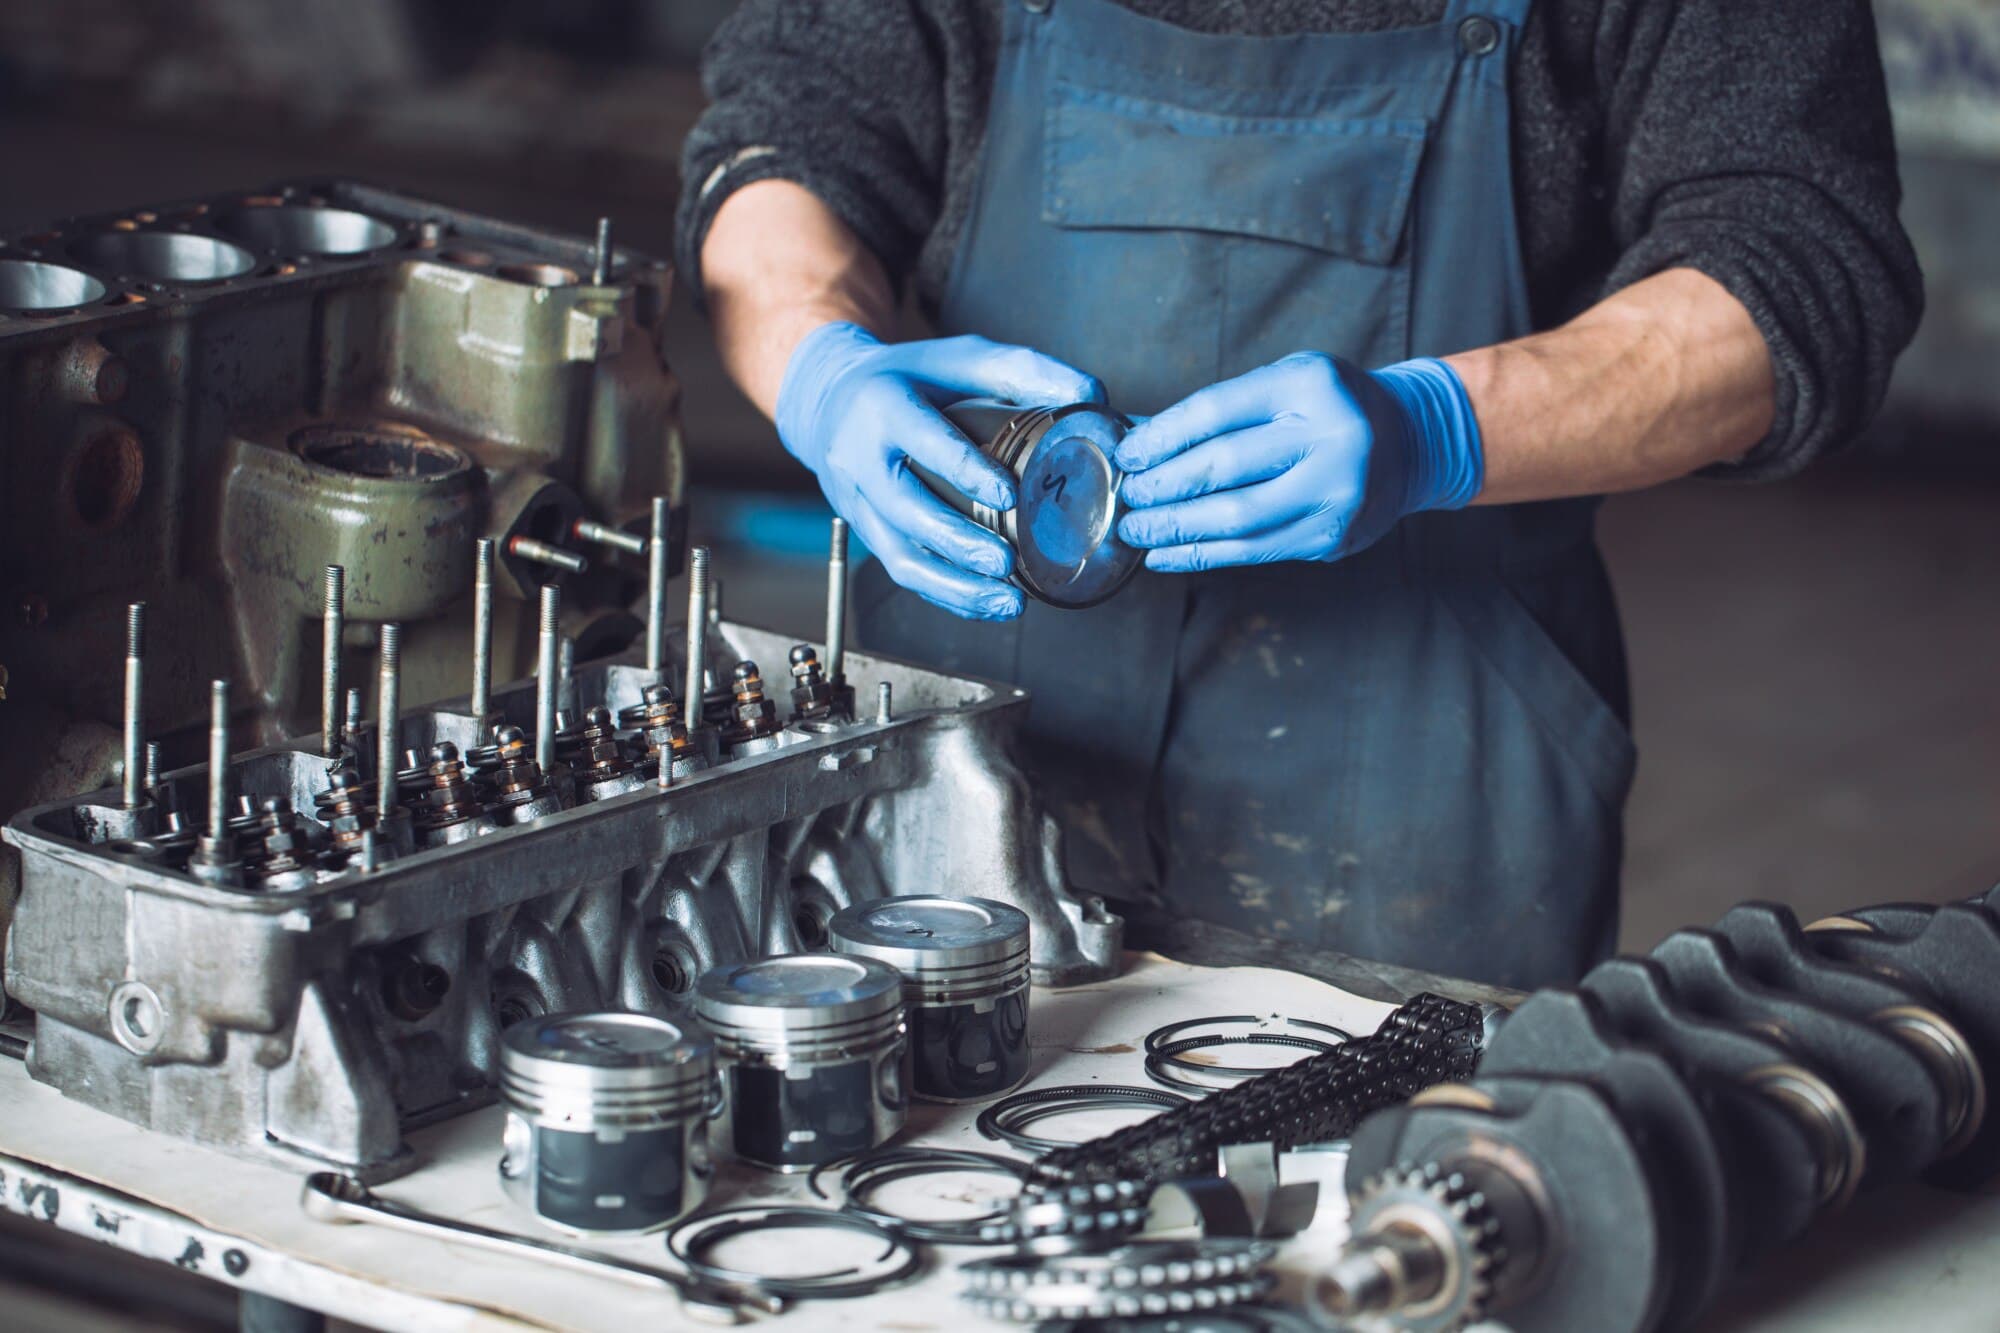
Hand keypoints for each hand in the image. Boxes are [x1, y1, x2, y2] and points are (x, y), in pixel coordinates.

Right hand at [776, 322, 1104, 618]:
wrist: (830, 398)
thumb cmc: (911, 376)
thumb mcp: (960, 356)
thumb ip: (1022, 370)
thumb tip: (1091, 395)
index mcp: (883, 405)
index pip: (923, 441)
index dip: (964, 469)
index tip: (1007, 496)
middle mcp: (859, 457)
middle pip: (905, 509)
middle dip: (956, 542)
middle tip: (1006, 563)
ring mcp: (856, 502)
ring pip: (899, 555)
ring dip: (953, 587)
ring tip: (1008, 603)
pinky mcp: (865, 531)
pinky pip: (902, 570)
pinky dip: (947, 594)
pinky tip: (987, 603)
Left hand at [1113, 353, 1483, 570]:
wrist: (1412, 442)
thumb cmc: (1330, 407)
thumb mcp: (1285, 384)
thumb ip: (1220, 411)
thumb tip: (1138, 440)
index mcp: (1310, 385)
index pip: (1217, 412)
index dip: (1162, 437)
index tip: (1127, 456)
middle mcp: (1331, 438)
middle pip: (1225, 467)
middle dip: (1164, 486)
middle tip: (1129, 496)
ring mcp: (1337, 493)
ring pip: (1237, 519)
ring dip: (1176, 528)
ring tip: (1137, 530)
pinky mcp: (1334, 536)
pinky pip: (1255, 552)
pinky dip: (1203, 554)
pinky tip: (1166, 554)